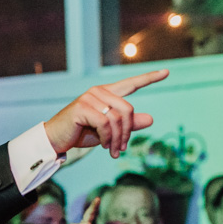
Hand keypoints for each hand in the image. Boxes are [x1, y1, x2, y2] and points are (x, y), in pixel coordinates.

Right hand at [44, 70, 168, 157]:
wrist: (56, 139)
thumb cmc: (80, 133)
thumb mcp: (108, 131)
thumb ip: (128, 124)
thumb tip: (151, 119)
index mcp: (106, 93)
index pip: (131, 84)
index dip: (149, 78)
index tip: (167, 72)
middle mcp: (98, 92)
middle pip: (128, 109)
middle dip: (128, 132)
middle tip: (122, 149)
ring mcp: (89, 98)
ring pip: (117, 118)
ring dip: (118, 139)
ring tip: (113, 151)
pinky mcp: (82, 108)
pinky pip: (105, 124)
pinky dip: (107, 138)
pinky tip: (104, 145)